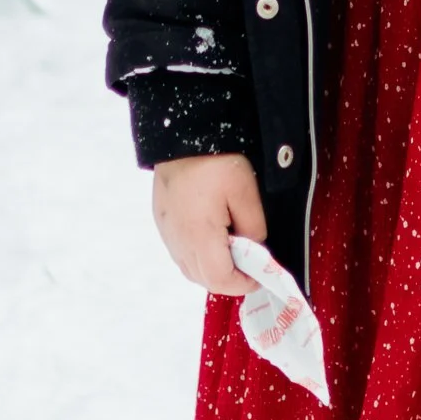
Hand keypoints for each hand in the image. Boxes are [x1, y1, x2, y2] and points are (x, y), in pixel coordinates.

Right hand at [152, 152, 267, 294]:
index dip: (242, 284)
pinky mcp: (162, 222)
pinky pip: (180, 252)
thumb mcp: (245, 190)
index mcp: (200, 236)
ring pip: (190, 269)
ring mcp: (168, 233)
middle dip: (228, 279)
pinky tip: (210, 238)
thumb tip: (254, 248)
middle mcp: (179, 241)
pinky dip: (197, 256)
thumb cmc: (214, 160)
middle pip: (203, 279)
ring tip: (231, 251)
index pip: (220, 280)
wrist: (180, 135)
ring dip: (211, 269)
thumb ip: (253, 226)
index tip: (258, 275)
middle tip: (248, 265)